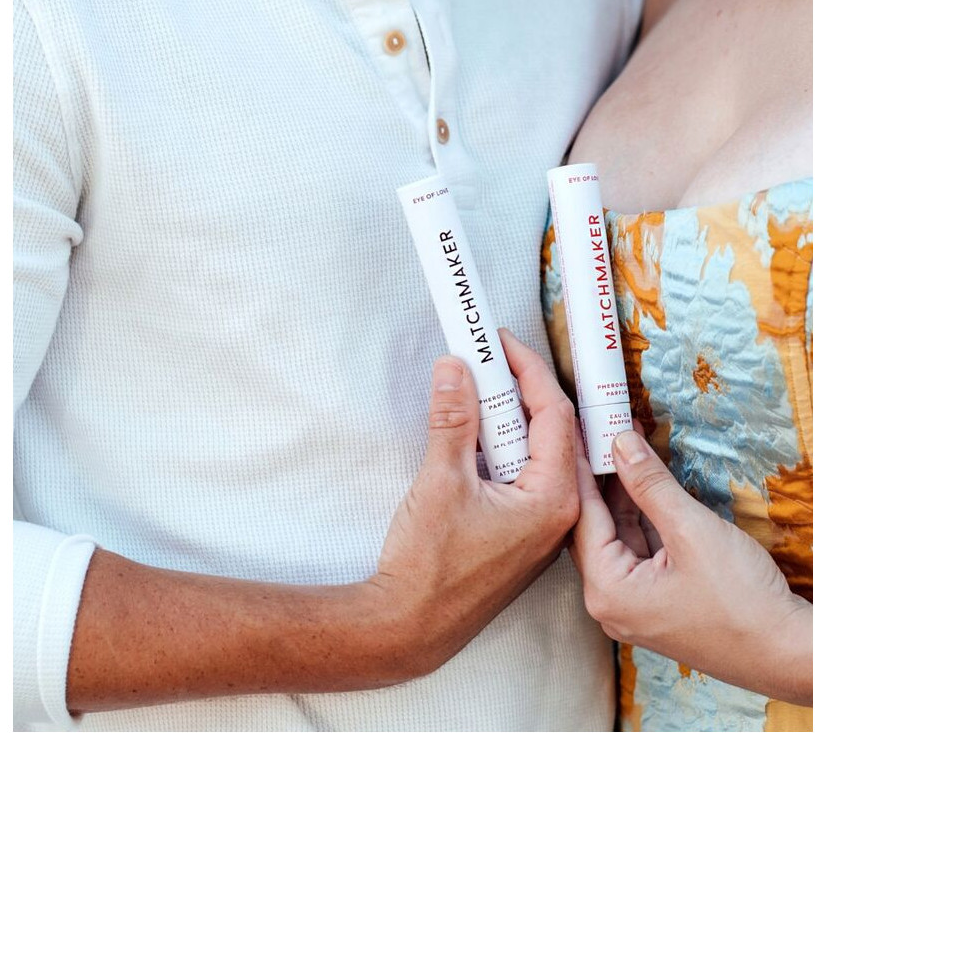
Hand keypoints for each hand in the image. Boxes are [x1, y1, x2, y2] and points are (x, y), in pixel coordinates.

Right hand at [370, 327, 578, 678]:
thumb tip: (455, 369)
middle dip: (516, 389)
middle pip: (549, 430)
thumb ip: (453, 419)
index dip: (528, 370)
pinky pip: (521, 477)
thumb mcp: (440, 481)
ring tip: (473, 389)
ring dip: (504, 419)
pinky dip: (499, 449)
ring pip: (534, 454)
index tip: (498, 342)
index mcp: (554, 499)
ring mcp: (541, 528)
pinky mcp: (520, 536)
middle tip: (482, 358)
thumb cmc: (429, 567)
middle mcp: (559, 514)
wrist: (409, 626)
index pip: (555, 414)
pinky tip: (470, 434)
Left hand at [570, 425, 811, 704]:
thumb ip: (650, 485)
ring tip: (626, 450)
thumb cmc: (742, 601)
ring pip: (619, 540)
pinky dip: (644, 521)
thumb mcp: (691, 530)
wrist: (786, 653)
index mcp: (607, 591)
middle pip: (595, 529)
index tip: (580, 432)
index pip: (583, 516)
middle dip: (603, 480)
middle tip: (602, 434)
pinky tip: (649, 488)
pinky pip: (639, 555)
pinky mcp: (656, 607)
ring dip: (625, 498)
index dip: (583, 469)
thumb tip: (621, 444)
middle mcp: (610, 605)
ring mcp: (633, 609)